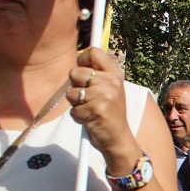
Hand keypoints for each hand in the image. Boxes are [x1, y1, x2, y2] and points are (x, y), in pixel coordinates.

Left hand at [67, 48, 135, 163]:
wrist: (118, 138)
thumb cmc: (109, 113)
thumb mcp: (110, 89)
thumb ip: (97, 74)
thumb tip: (79, 57)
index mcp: (114, 74)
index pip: (93, 52)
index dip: (82, 60)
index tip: (85, 73)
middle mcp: (111, 82)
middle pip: (75, 73)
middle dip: (76, 87)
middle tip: (89, 98)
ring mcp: (104, 96)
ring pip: (71, 93)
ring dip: (76, 104)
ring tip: (90, 110)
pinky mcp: (95, 110)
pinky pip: (73, 110)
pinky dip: (78, 117)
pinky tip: (91, 119)